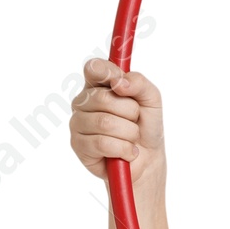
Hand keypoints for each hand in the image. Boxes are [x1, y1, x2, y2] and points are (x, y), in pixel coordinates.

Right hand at [70, 58, 165, 197]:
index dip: (107, 73)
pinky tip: (127, 152)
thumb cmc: (146, 126)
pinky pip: (102, 143)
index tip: (121, 83)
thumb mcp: (152, 100)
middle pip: (102, 98)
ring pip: (104, 123)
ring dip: (129, 133)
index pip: (93, 68)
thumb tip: (120, 82)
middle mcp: (83, 102)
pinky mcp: (78, 145)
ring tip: (131, 138)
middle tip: (134, 121)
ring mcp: (77, 123)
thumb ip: (140, 83)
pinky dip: (123, 149)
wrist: (148, 159)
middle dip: (130, 112)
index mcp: (98, 85)